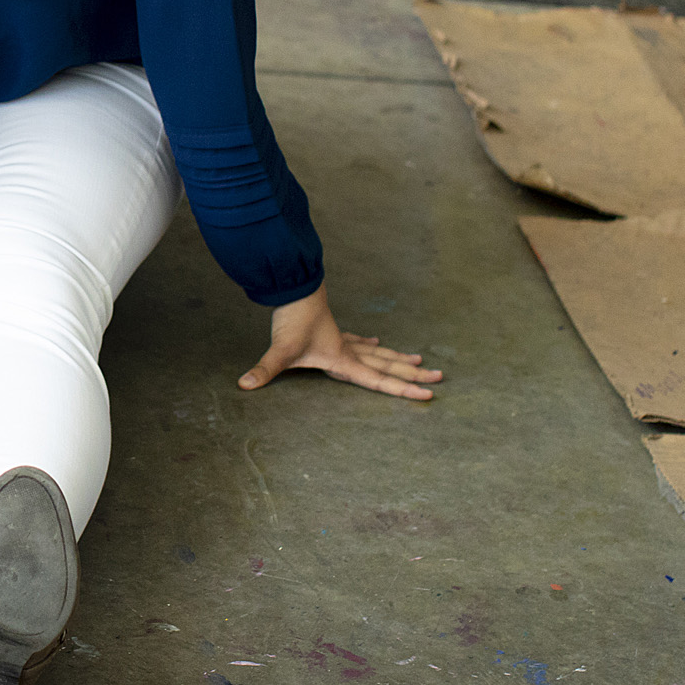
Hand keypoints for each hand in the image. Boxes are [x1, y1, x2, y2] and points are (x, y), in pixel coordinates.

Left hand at [239, 288, 440, 400]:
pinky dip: (371, 344)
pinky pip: (359, 341)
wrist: (294, 289)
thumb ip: (264, 370)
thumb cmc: (292, 320)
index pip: (379, 381)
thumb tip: (244, 385)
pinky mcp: (334, 331)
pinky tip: (376, 340)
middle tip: (440, 379)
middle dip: (413, 375)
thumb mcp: (279, 350)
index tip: (428, 396)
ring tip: (420, 362)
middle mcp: (349, 351)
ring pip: (378, 352)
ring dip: (398, 358)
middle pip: (388, 366)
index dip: (403, 390)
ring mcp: (343, 339)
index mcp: (344, 360)